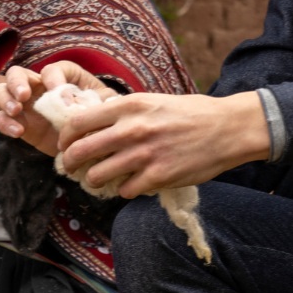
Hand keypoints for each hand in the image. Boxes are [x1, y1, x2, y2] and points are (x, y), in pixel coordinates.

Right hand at [0, 60, 116, 156]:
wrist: (91, 144)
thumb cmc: (100, 116)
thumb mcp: (105, 105)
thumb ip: (98, 100)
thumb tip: (83, 101)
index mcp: (63, 77)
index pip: (53, 69)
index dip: (53, 78)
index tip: (58, 92)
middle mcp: (40, 87)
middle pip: (17, 73)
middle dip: (17, 82)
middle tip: (24, 96)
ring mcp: (27, 106)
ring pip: (3, 92)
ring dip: (6, 99)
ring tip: (17, 111)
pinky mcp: (20, 124)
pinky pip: (3, 120)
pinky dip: (5, 124)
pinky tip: (18, 132)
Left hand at [58, 90, 270, 195]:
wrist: (226, 129)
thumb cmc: (190, 114)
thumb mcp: (153, 101)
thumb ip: (124, 113)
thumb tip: (94, 124)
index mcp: (128, 107)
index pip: (78, 123)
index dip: (65, 139)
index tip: (66, 146)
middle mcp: (131, 130)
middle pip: (80, 152)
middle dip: (71, 164)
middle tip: (74, 170)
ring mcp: (144, 155)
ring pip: (97, 176)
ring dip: (96, 181)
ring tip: (102, 180)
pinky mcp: (158, 177)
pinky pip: (125, 191)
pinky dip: (126, 190)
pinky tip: (134, 184)